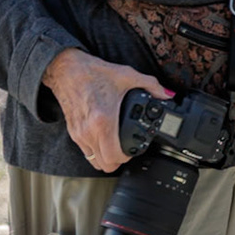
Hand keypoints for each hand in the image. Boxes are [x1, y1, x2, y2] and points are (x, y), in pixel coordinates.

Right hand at [42, 48, 172, 172]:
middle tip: (127, 150)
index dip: (127, 157)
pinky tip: (104, 140)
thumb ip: (151, 85)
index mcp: (103, 120)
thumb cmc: (93, 73)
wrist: (67, 70)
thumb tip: (167, 94)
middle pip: (104, 164)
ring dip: (106, 158)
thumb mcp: (127, 75)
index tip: (134, 149)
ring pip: (93, 161)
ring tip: (116, 147)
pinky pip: (85, 152)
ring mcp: (79, 133)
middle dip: (118, 161)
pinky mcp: (73, 132)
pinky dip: (96, 151)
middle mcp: (89, 131)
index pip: (114, 156)